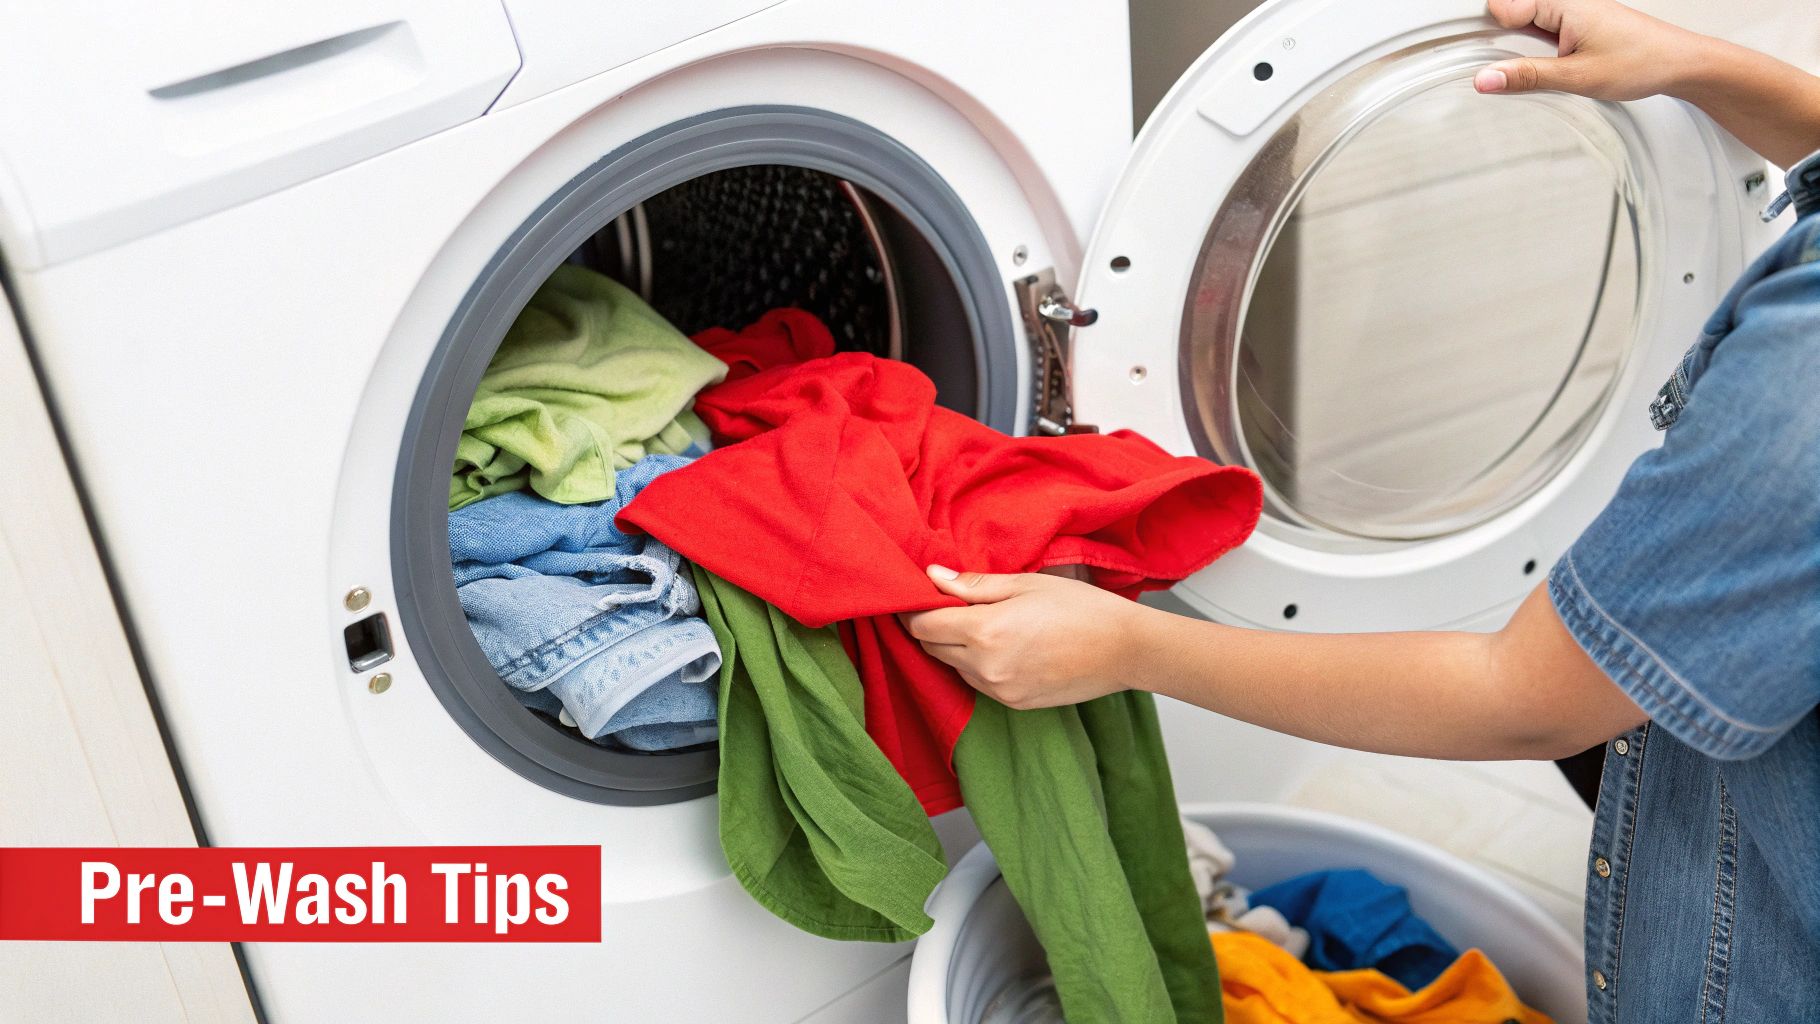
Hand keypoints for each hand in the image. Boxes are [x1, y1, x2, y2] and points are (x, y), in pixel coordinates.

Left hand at [900, 566, 1145, 708]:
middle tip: (950, 606)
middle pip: (932, 648)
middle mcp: (985, 667)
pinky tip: (1003, 646)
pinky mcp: (1012, 704)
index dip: (914, 610)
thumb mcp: (1024, 584)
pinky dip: (978, 665)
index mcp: (984, 632)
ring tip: (984, 625)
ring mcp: (998, 690)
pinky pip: (977, 683)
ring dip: (955, 647)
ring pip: (953, 667)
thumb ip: (972, 585)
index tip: (919, 597)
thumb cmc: (1079, 608)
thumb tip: (932, 577)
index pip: (923, 626)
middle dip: (932, 627)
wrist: (1124, 649)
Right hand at [1474, 0, 1819, 166]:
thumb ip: (1526, 78)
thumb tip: (1484, 80)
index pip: (1502, 8)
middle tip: (1489, 73)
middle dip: (1496, 43)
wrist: (1680, 63)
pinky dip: (1531, 52)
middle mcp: (1566, 2)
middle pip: (1508, 15)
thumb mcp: (1578, 77)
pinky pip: (1539, 33)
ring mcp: (1571, 13)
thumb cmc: (1642, 61)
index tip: (1460, 56)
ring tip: (1520, 74)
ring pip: (1523, 27)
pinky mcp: (1576, 26)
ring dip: (1516, 50)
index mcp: (1564, 4)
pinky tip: (1537, 70)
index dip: (1481, 33)